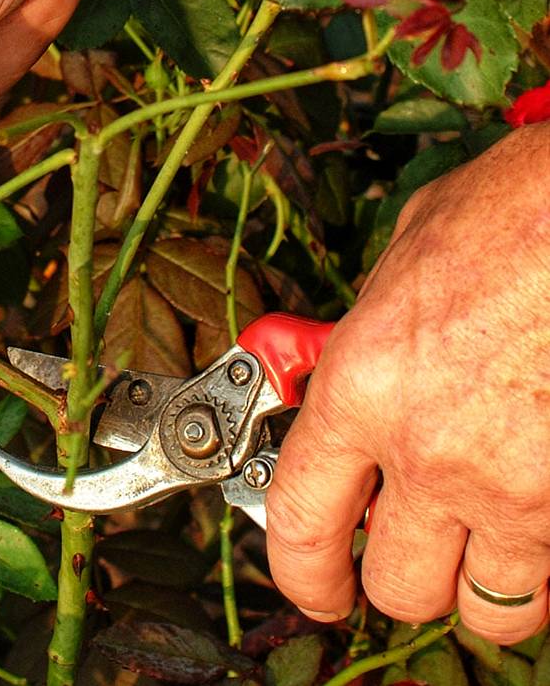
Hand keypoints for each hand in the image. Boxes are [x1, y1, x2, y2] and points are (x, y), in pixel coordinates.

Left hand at [266, 123, 549, 643]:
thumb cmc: (510, 217)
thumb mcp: (400, 268)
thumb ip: (366, 340)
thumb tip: (349, 368)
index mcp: (362, 391)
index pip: (300, 524)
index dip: (302, 576)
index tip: (315, 587)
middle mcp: (431, 454)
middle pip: (400, 589)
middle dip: (401, 580)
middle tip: (410, 551)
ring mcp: (517, 486)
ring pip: (490, 608)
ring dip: (482, 583)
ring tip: (484, 540)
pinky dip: (544, 561)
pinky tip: (537, 508)